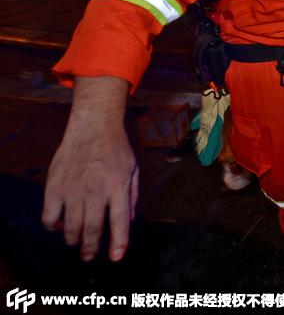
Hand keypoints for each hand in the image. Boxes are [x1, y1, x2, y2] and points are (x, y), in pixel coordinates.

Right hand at [42, 78, 137, 261]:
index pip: (120, 221)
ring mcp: (73, 189)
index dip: (118, 242)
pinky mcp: (54, 186)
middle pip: (92, 229)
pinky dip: (53, 226)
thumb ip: (132, 197)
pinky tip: (58, 226)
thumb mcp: (133, 171)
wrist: (93, 127)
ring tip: (76, 242)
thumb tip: (130, 221)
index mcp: (118, 186)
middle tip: (90, 255)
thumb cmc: (116, 149)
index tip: (115, 257)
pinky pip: (49, 216)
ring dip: (73, 240)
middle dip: (91, 248)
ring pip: (70, 227)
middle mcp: (95, 190)